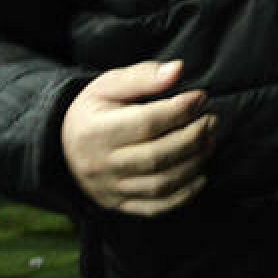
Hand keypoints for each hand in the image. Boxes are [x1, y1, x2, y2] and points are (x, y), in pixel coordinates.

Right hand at [60, 60, 216, 215]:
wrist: (65, 145)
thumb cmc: (96, 110)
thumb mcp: (109, 85)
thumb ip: (143, 76)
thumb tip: (177, 69)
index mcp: (94, 131)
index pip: (146, 123)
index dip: (180, 110)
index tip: (201, 97)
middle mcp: (99, 165)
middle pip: (157, 156)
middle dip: (193, 137)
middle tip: (212, 120)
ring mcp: (109, 189)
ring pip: (160, 184)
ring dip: (194, 163)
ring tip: (209, 141)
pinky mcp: (118, 205)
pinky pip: (156, 208)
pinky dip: (184, 195)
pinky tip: (201, 174)